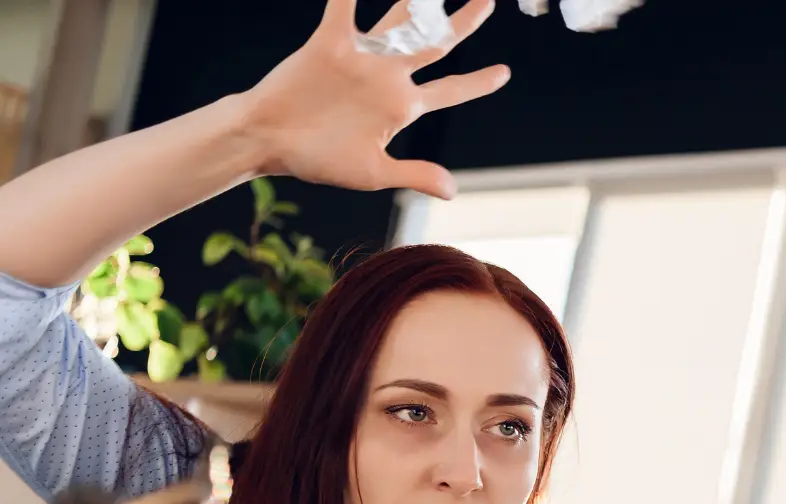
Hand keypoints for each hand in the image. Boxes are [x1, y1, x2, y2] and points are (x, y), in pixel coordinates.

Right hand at [240, 0, 509, 198]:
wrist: (269, 142)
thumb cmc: (318, 159)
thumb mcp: (373, 172)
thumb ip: (414, 174)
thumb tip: (452, 191)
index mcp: (402, 106)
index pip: (450, 91)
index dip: (477, 83)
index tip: (504, 73)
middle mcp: (388, 76)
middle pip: (436, 44)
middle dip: (462, 22)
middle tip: (489, 1)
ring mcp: (362, 58)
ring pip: (399, 20)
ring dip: (419, 0)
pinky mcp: (329, 43)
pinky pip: (343, 9)